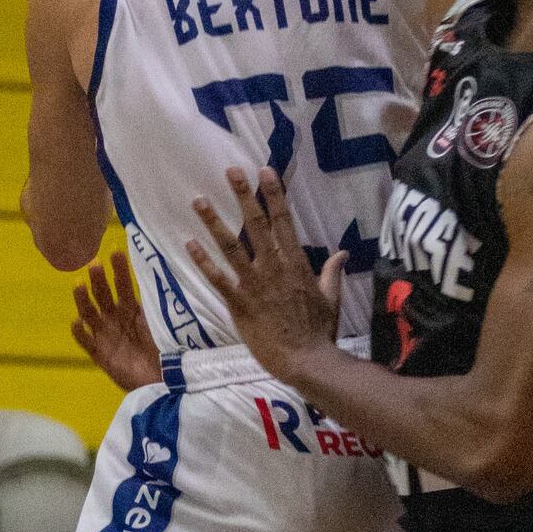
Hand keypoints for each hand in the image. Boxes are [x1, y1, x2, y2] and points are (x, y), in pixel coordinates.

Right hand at [72, 251, 163, 390]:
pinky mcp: (100, 354)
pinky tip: (76, 322)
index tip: (116, 251)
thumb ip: (156, 306)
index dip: (119, 270)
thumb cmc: (162, 350)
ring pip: (90, 313)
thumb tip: (161, 278)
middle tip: (94, 263)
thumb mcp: (161, 324)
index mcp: (130, 310)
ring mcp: (105, 336)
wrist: (160, 380)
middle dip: (99, 280)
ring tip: (79, 284)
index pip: (123, 286)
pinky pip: (86, 342)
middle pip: (103, 296)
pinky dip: (80, 332)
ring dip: (83, 299)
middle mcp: (115, 319)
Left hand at [186, 167, 341, 385]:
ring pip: (231, 247)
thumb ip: (333, 273)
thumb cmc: (320, 332)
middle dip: (243, 196)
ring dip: (213, 222)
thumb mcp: (332, 298)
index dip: (273, 194)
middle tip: (230, 171)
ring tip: (198, 200)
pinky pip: (218, 279)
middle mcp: (274, 268)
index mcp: (296, 264)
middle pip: (256, 225)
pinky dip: (203, 261)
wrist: (306, 361)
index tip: (264, 170)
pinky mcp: (240, 304)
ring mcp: (255, 285)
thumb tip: (343, 253)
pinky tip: (189, 244)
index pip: (284, 221)